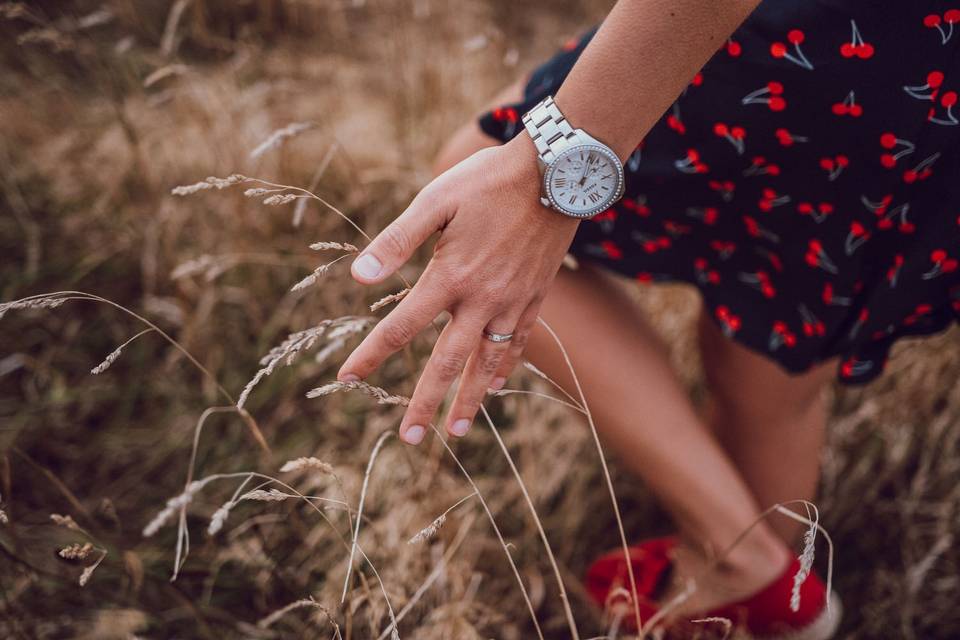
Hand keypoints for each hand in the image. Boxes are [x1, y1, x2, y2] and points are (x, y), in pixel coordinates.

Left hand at [338, 135, 578, 444]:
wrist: (557, 173)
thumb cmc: (489, 180)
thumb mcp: (436, 200)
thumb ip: (397, 241)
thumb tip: (359, 278)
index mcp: (450, 276)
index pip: (400, 327)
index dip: (371, 355)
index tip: (346, 379)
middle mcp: (482, 300)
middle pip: (446, 363)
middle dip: (424, 403)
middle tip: (408, 438)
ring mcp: (512, 303)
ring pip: (485, 364)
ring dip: (468, 400)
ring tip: (455, 433)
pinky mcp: (535, 298)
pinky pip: (516, 346)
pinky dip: (502, 371)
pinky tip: (493, 389)